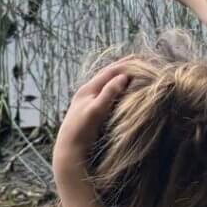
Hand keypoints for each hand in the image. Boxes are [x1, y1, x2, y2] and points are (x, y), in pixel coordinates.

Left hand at [52, 63, 129, 185]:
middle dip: (122, 68)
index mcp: (87, 89)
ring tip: (131, 73)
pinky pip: (106, 95)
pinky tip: (121, 92)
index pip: (108, 72)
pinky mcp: (90, 112)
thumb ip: (109, 93)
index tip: (138, 57)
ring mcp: (88, 102)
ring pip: (106, 85)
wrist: (69, 149)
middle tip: (137, 60)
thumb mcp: (96, 110)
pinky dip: (116, 90)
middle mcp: (87, 93)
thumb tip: (123, 76)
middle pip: (107, 76)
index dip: (123, 64)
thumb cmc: (81, 130)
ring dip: (118, 78)